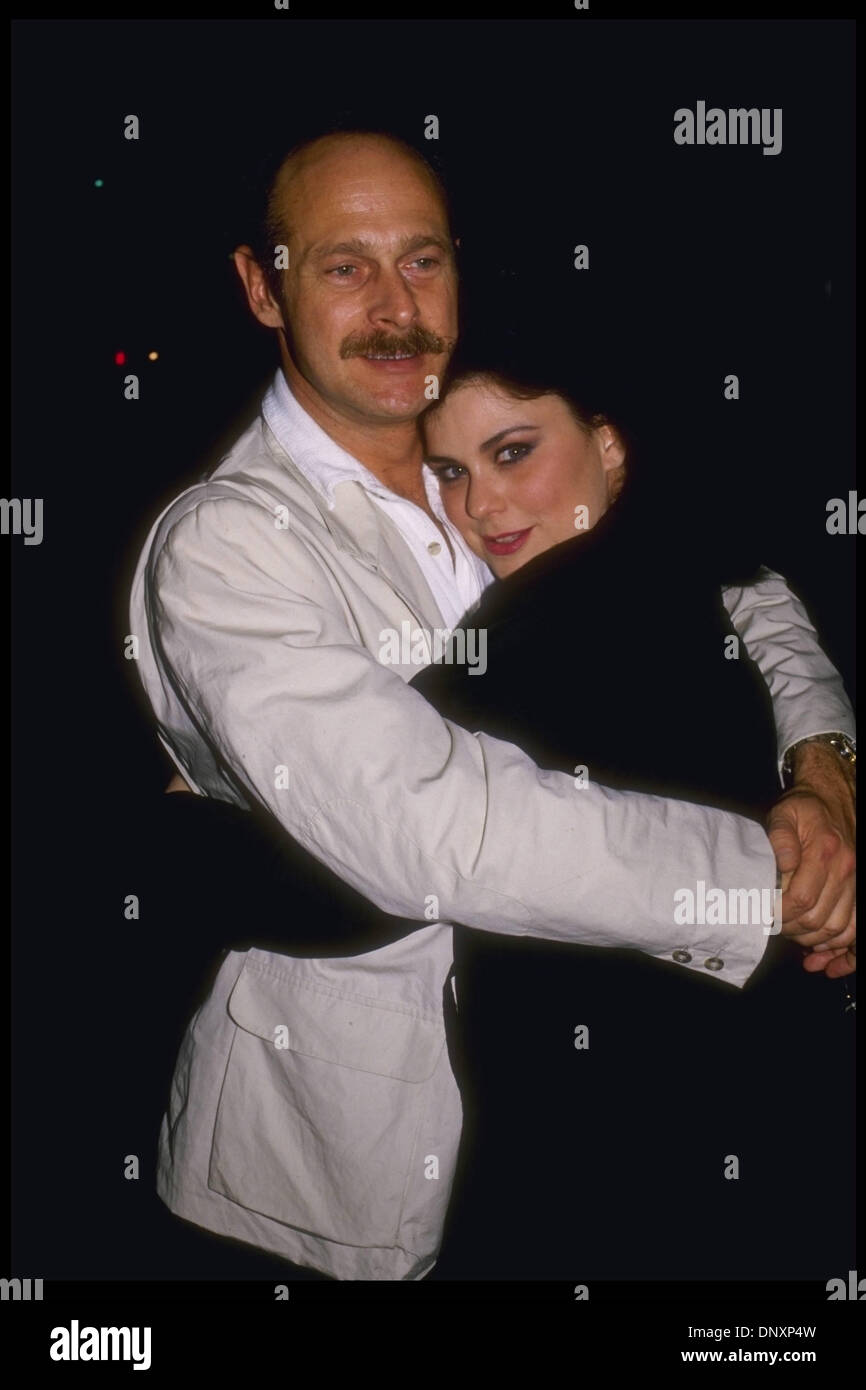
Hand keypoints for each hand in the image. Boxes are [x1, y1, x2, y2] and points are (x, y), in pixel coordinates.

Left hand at [767, 741, 855, 974]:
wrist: (835, 798)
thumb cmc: (805, 808)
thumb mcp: (785, 813)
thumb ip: (780, 838)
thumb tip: (782, 863)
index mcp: (825, 852)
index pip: (802, 900)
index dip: (781, 916)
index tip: (765, 917)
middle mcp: (846, 870)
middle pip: (820, 921)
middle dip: (794, 932)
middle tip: (776, 929)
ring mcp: (858, 882)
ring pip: (840, 930)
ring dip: (815, 942)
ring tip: (794, 940)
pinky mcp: (861, 890)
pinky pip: (858, 929)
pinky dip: (845, 951)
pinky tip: (826, 963)